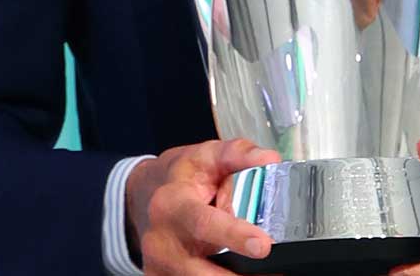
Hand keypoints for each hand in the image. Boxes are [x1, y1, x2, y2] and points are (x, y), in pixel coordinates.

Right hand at [127, 138, 282, 274]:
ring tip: (264, 272)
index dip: (234, 236)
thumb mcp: (207, 155)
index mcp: (172, 205)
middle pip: (201, 272)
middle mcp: (161, 241)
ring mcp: (159, 266)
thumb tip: (270, 159)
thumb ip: (239, 154)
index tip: (263, 245)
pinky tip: (238, 272)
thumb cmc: (182, 177)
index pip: (204, 223)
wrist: (143, 195)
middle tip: (276, 272)